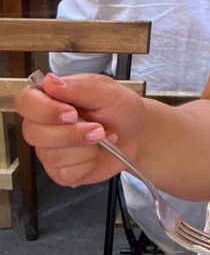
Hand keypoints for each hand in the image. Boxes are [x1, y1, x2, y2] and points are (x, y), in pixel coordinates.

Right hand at [14, 72, 146, 186]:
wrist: (138, 135)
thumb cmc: (121, 109)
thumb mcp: (107, 91)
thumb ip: (79, 87)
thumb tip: (50, 81)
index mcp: (51, 98)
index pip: (26, 102)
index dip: (43, 110)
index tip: (70, 113)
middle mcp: (44, 124)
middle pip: (33, 133)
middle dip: (71, 133)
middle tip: (97, 128)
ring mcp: (49, 150)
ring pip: (52, 154)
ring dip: (85, 147)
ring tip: (103, 136)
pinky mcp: (60, 171)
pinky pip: (65, 172)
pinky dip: (88, 162)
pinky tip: (98, 152)